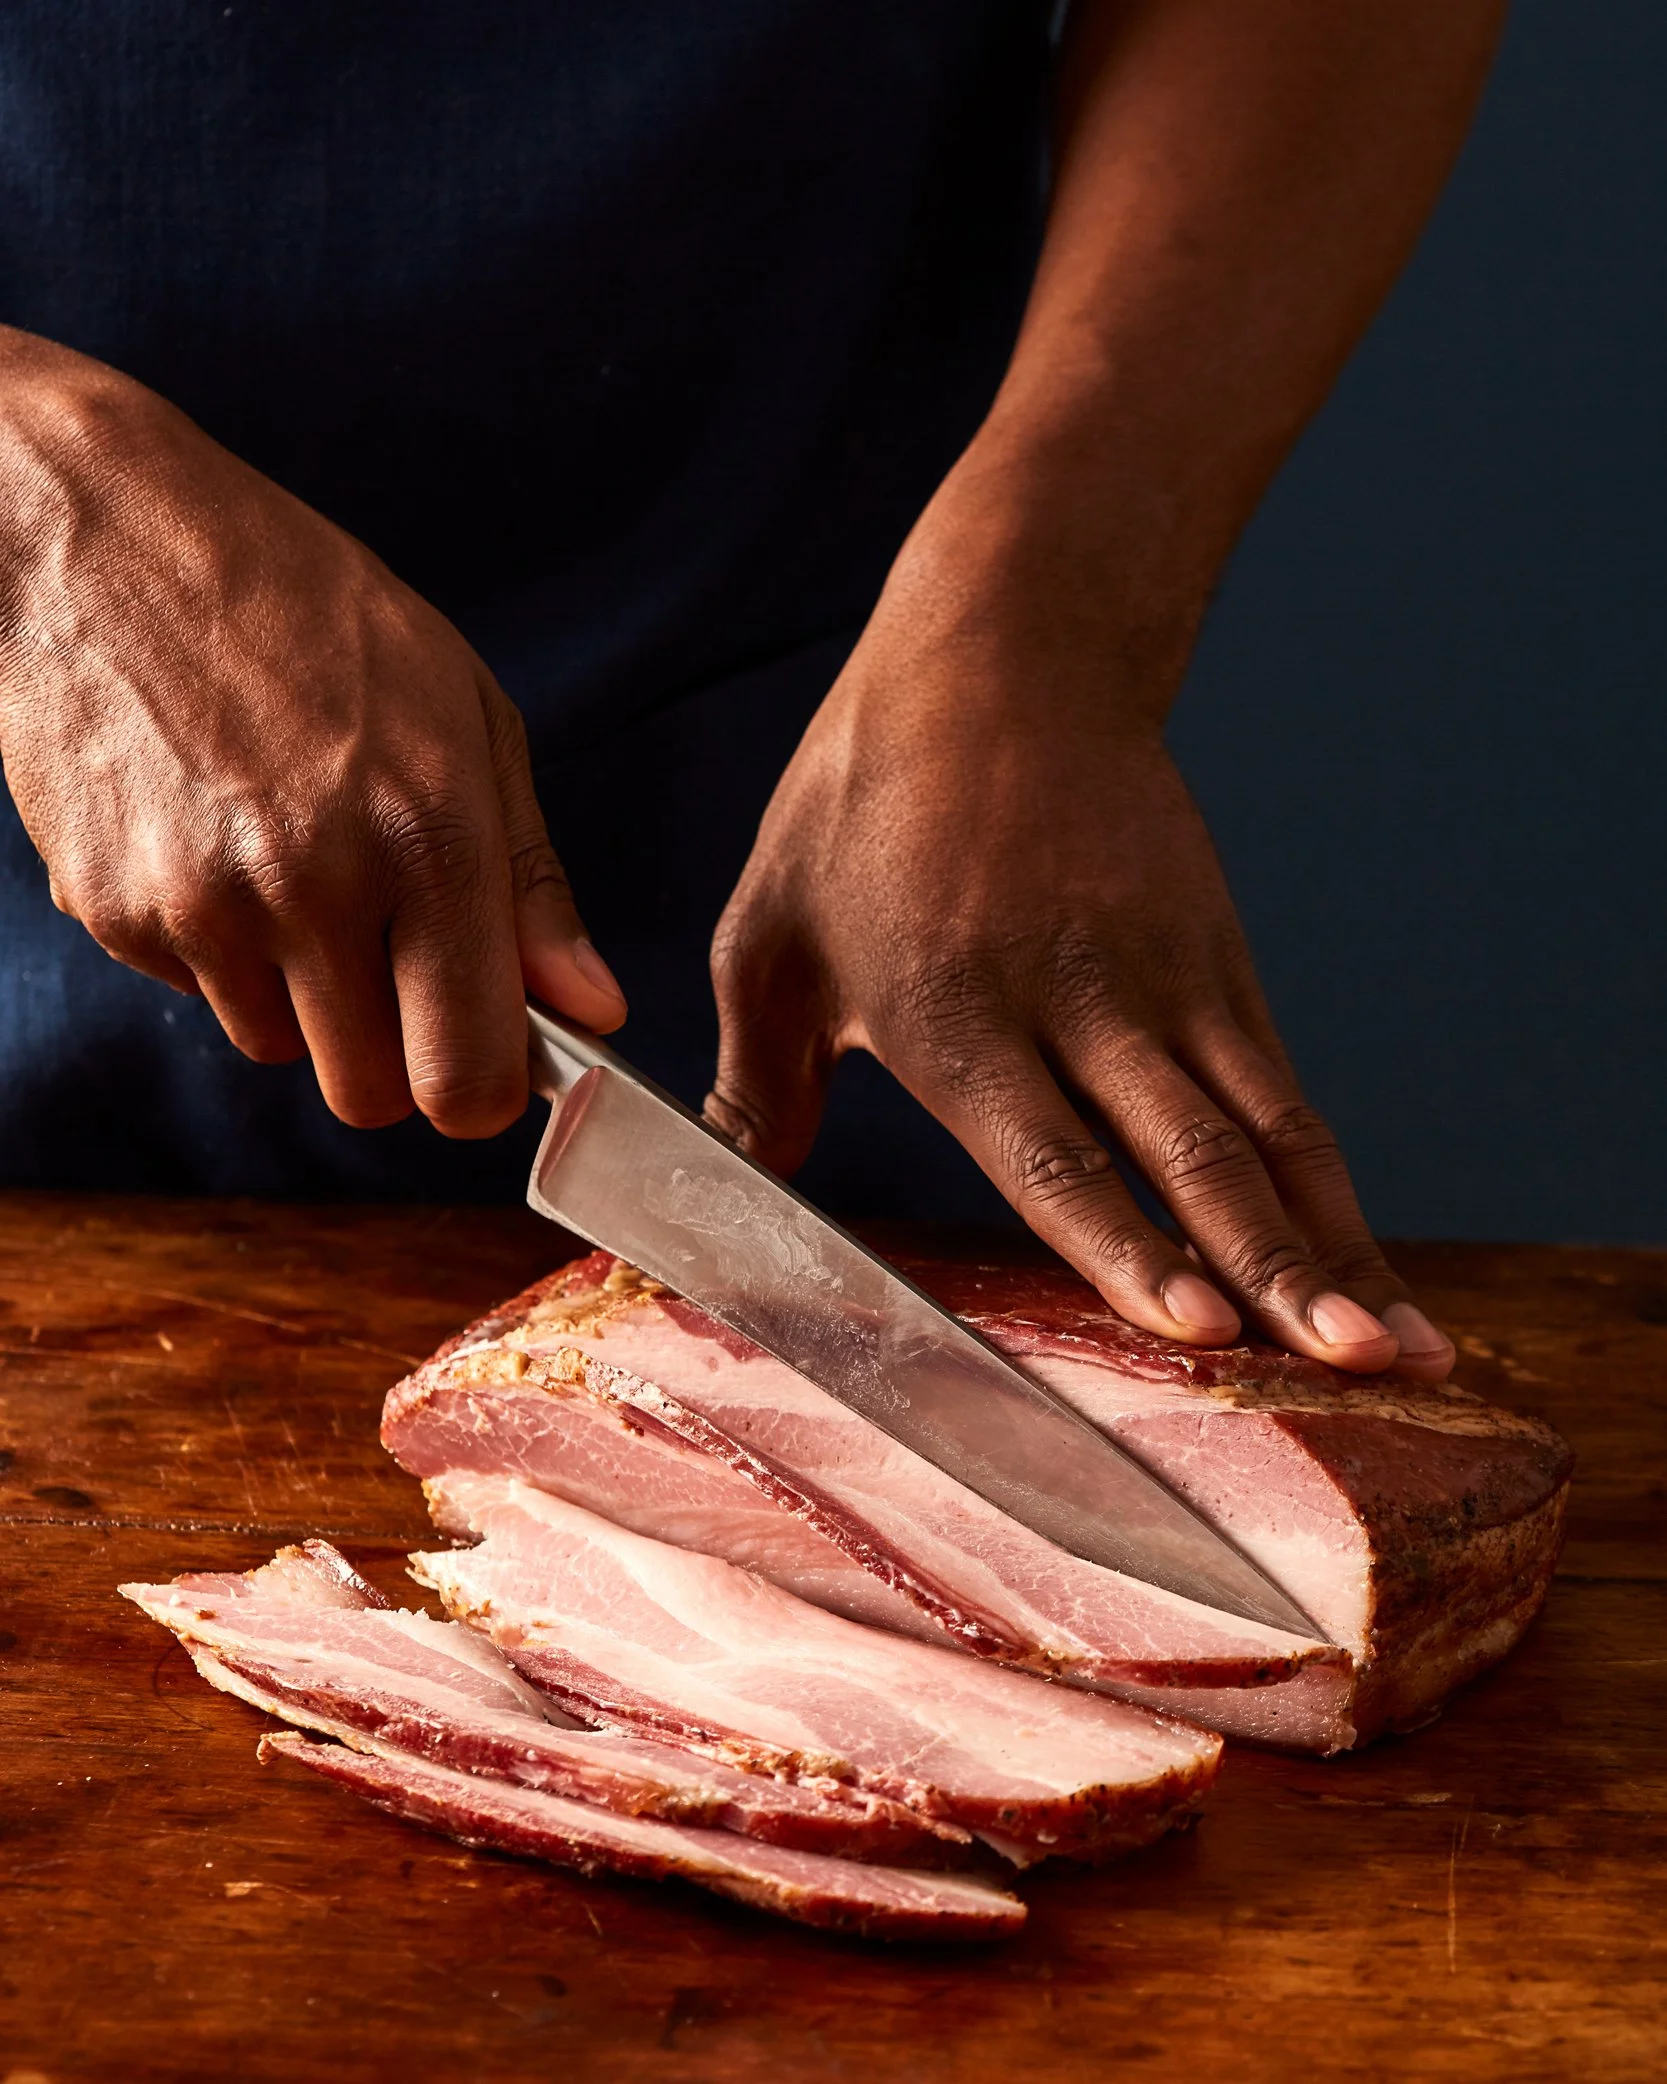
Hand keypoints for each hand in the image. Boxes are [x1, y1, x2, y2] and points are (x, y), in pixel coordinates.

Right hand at [0, 330, 624, 1134]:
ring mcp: (204, 905)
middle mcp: (317, 886)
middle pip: (370, 1097)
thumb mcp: (467, 719)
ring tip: (293, 866)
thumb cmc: (312, 613)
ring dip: (299, 998)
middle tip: (388, 957)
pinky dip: (217, 951)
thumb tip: (591, 1010)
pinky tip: (216, 843)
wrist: (112, 537)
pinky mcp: (112, 910)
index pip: (466, 1076)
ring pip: (278, 1051)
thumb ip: (533, 883)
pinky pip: (196, 994)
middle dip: (391, 1055)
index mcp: (430, 836)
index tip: (482, 1059)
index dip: (480, 1089)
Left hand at [706, 521, 1453, 1378]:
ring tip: (1402, 1347)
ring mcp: (1165, 978)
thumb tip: (740, 1182)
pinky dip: (1331, 1187)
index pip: (1049, 1150)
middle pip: (1192, 1153)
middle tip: (1355, 1362)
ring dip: (1338, 1247)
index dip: (1124, 1243)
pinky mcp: (1219, 960)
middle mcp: (1076, 1000)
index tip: (1194, 1325)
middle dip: (1276, 1268)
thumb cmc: (866, 797)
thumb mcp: (769, 930)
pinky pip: (1285, 1091)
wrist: (1007, 650)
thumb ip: (756, 1076)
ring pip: (1268, 1135)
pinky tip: (1367, 1265)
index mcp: (953, 1007)